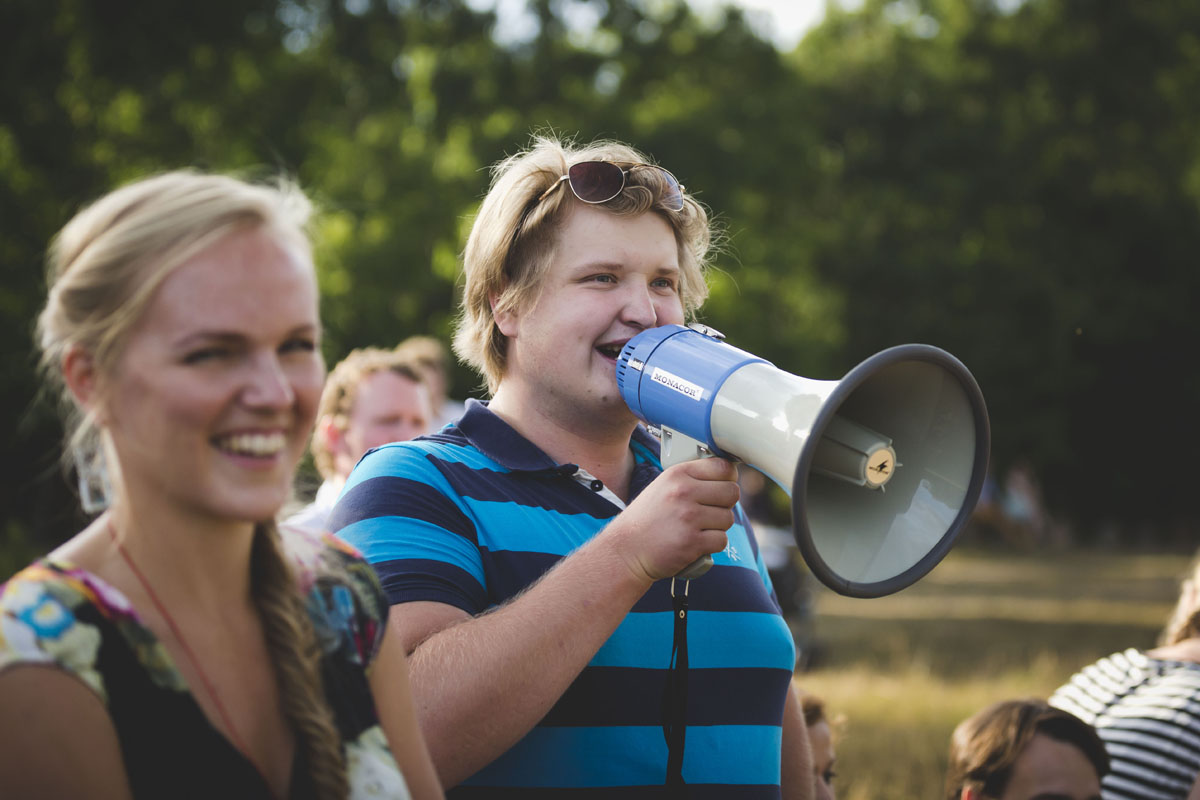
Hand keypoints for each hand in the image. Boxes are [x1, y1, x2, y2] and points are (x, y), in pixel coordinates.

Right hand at [606, 457, 739, 582]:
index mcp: (677, 474)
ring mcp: (688, 517)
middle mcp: (683, 492)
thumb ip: (691, 478)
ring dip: (718, 526)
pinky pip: (722, 540)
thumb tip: (728, 473)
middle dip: (726, 504)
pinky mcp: (692, 542)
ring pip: (728, 518)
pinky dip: (712, 544)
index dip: (728, 478)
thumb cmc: (648, 518)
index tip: (723, 486)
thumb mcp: (663, 486)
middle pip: (732, 492)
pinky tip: (696, 542)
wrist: (626, 549)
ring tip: (698, 528)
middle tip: (710, 511)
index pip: (723, 467)